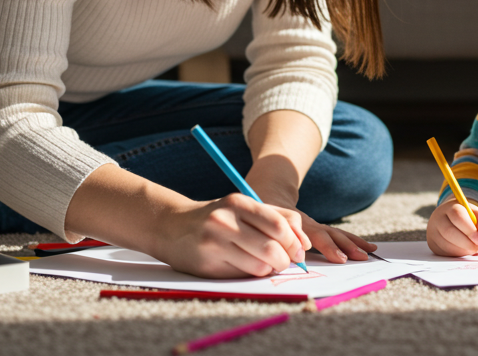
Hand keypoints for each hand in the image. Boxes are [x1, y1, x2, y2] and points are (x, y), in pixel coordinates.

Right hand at [154, 192, 310, 277]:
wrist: (171, 226)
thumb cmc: (218, 217)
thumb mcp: (245, 208)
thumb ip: (278, 218)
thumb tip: (305, 243)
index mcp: (238, 202)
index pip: (279, 224)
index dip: (294, 242)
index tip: (297, 251)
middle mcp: (225, 220)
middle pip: (272, 248)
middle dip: (284, 260)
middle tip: (283, 262)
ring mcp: (214, 243)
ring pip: (259, 266)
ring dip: (268, 269)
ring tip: (263, 263)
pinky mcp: (207, 264)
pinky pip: (242, 276)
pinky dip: (251, 275)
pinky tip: (244, 266)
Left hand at [248, 177, 374, 263]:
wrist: (268, 193)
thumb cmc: (261, 213)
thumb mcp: (261, 220)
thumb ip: (270, 234)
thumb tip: (278, 256)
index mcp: (294, 223)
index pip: (314, 235)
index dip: (327, 246)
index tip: (339, 258)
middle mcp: (308, 223)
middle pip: (330, 234)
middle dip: (346, 246)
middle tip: (361, 257)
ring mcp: (314, 225)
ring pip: (337, 233)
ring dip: (353, 243)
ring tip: (370, 252)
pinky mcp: (318, 229)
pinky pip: (338, 235)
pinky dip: (352, 241)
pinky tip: (367, 247)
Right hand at [426, 197, 477, 256]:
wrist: (451, 219)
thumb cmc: (467, 218)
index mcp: (450, 207)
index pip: (457, 215)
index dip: (469, 229)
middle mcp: (438, 218)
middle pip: (449, 231)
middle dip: (466, 242)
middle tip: (477, 247)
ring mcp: (433, 231)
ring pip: (446, 244)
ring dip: (462, 250)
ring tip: (472, 248)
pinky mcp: (432, 244)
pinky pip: (444, 252)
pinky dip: (457, 254)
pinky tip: (464, 250)